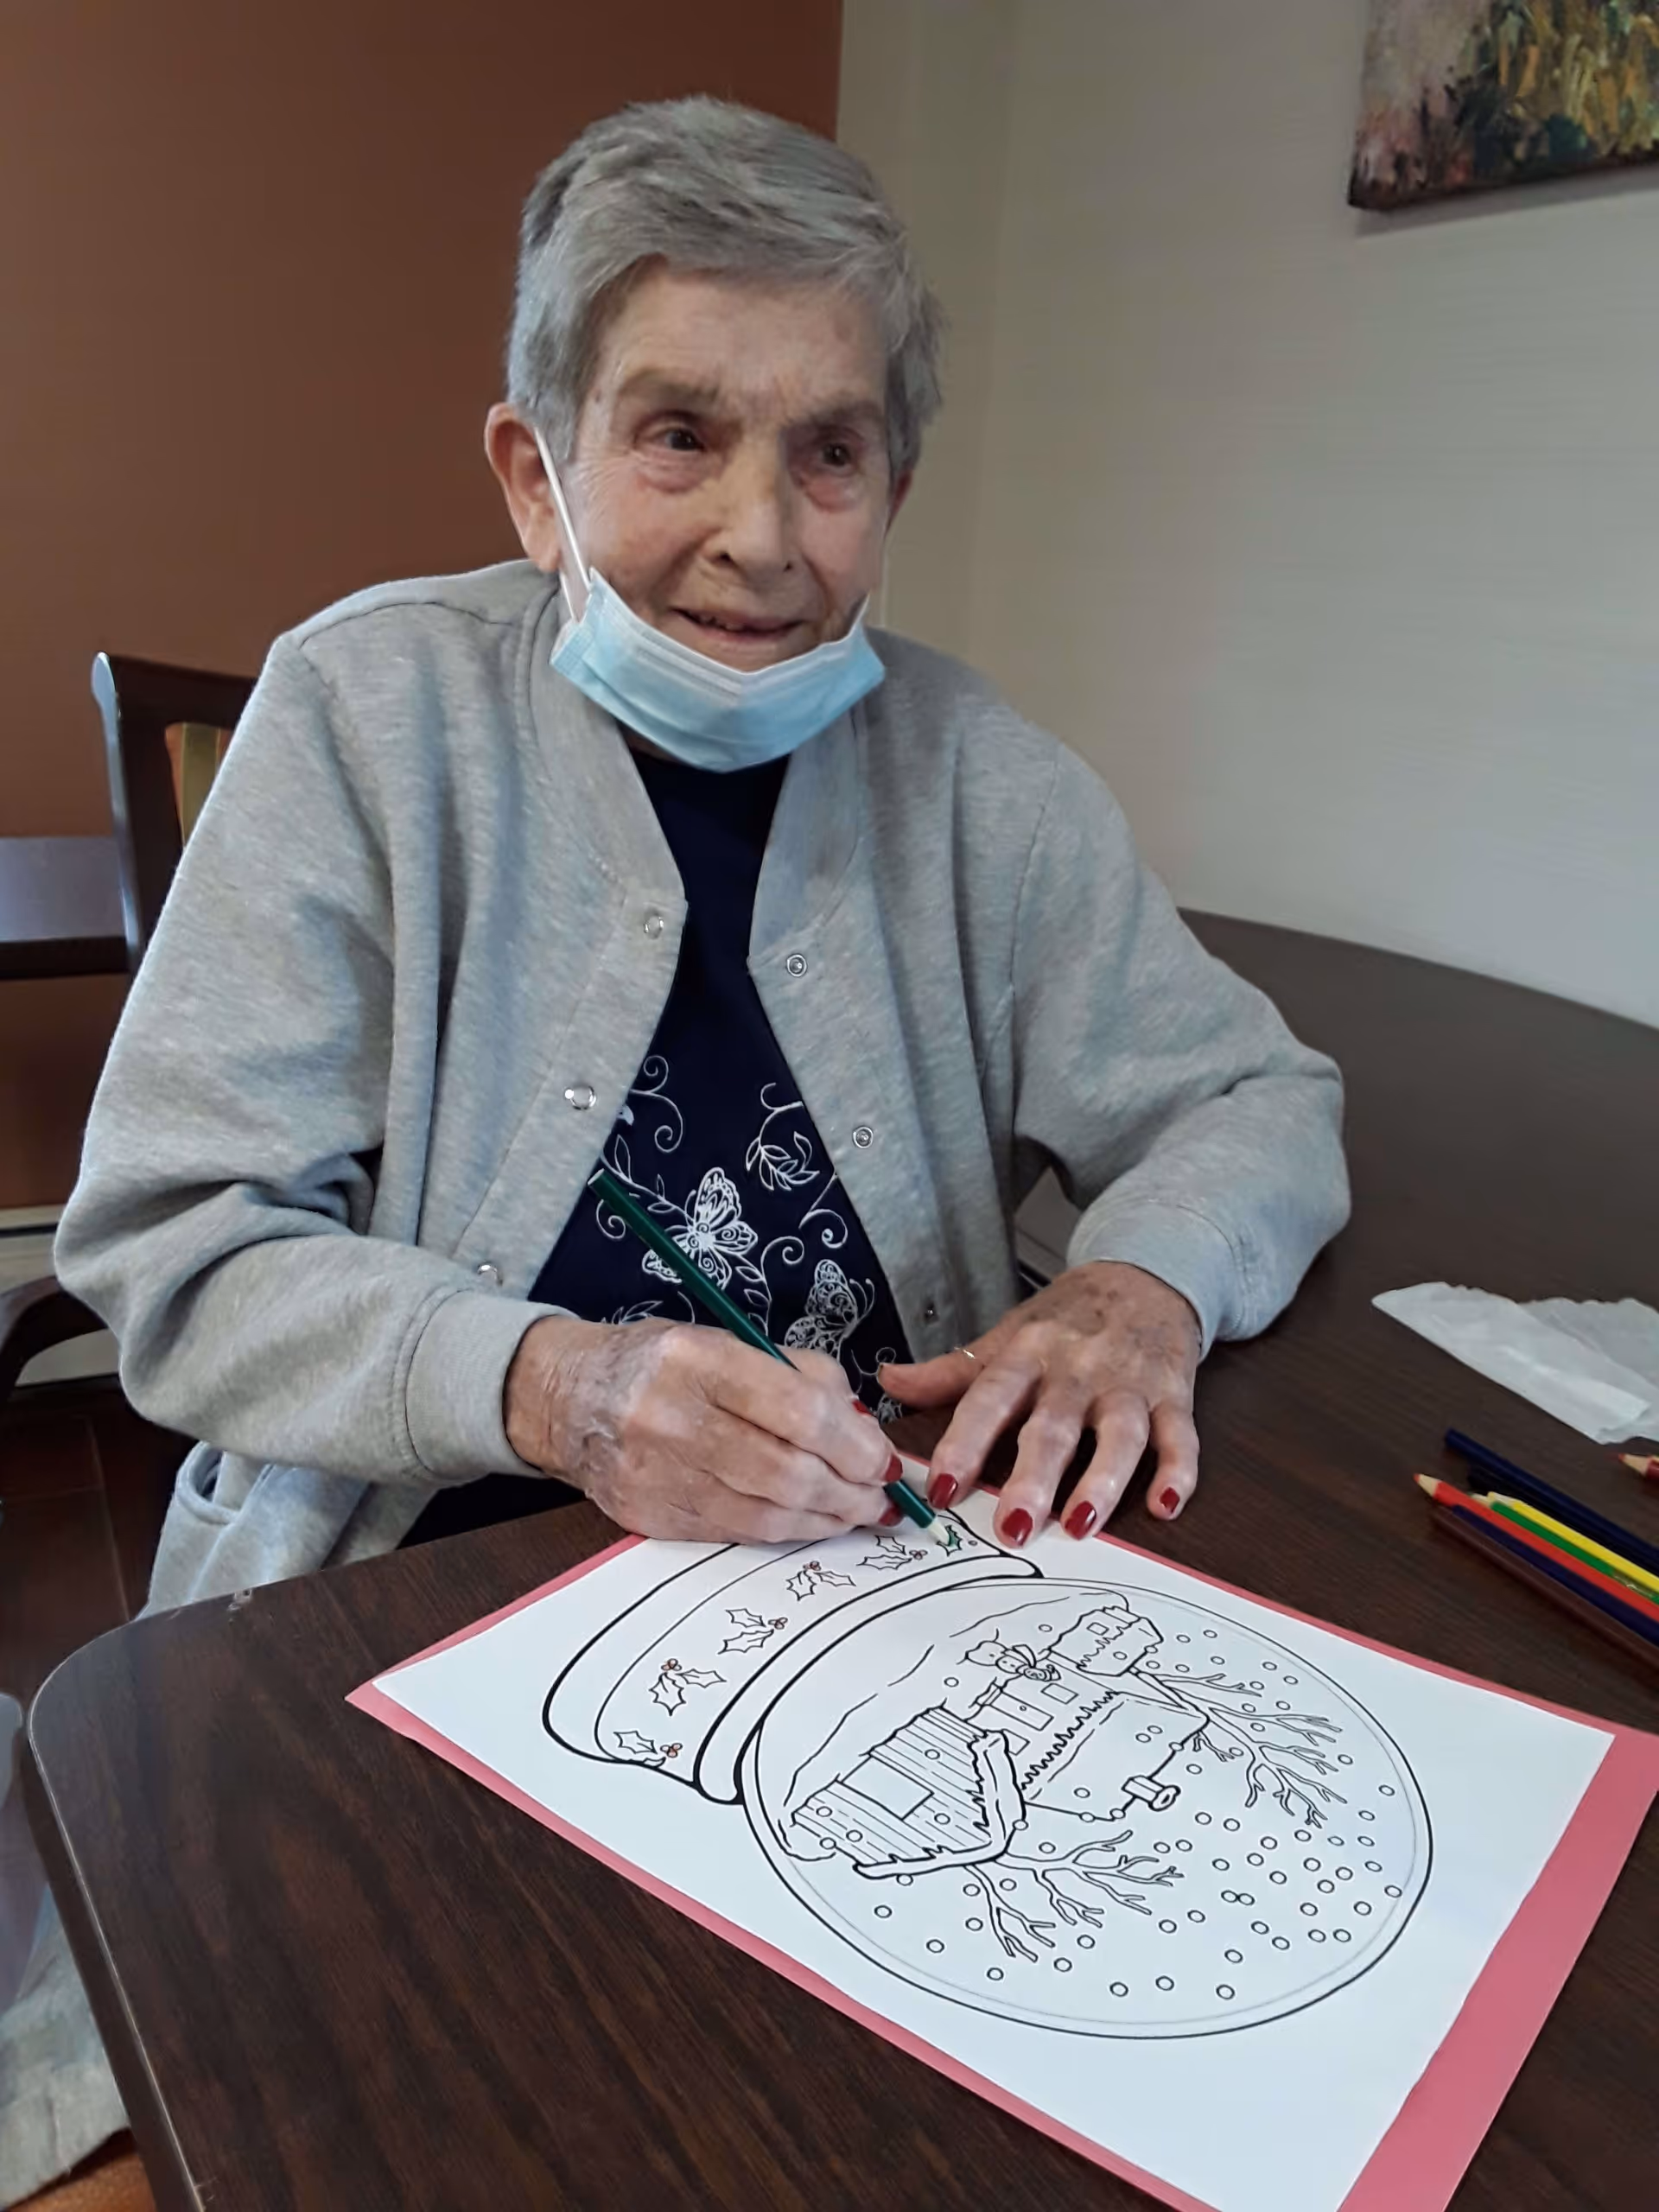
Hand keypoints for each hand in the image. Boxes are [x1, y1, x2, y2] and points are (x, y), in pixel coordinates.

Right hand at [504, 1316, 898, 1543]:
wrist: (569, 1398)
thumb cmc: (663, 1363)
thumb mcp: (729, 1341)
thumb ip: (803, 1378)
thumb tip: (866, 1430)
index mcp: (697, 1361)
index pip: (798, 1412)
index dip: (855, 1445)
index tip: (887, 1459)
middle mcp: (671, 1419)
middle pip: (788, 1473)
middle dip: (852, 1491)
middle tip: (885, 1496)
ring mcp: (656, 1475)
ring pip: (767, 1514)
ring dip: (827, 1518)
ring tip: (859, 1512)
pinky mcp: (649, 1518)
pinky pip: (735, 1534)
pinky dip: (785, 1531)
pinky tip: (811, 1521)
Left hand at [878, 1262, 1200, 1546]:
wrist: (1145, 1275)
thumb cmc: (1067, 1318)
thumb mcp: (1007, 1336)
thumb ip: (951, 1372)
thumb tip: (888, 1382)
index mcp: (1027, 1354)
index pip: (989, 1399)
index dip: (964, 1443)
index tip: (944, 1487)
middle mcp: (1077, 1370)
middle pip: (1053, 1426)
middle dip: (1032, 1477)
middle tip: (1013, 1526)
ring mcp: (1128, 1384)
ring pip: (1118, 1434)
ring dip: (1101, 1481)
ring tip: (1080, 1525)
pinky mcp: (1173, 1395)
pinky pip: (1180, 1436)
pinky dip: (1178, 1471)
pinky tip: (1165, 1506)